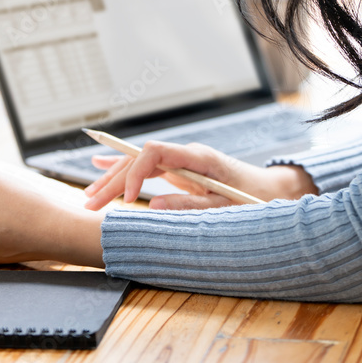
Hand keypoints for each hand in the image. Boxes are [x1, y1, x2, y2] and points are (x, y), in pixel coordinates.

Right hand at [83, 140, 317, 210]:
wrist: (273, 192)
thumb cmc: (254, 201)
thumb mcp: (225, 209)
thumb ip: (190, 206)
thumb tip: (152, 206)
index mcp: (198, 157)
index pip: (155, 152)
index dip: (135, 173)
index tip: (127, 199)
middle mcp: (186, 155)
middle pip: (140, 160)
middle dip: (113, 180)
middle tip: (89, 203)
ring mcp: (183, 162)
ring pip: (140, 165)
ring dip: (114, 179)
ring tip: (88, 195)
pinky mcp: (181, 171)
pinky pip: (147, 167)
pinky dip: (125, 169)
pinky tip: (101, 166)